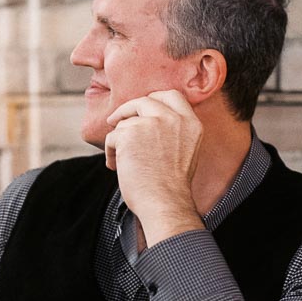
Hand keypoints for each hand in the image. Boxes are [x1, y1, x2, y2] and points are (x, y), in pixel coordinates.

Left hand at [104, 90, 204, 246]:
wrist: (165, 204)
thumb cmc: (172, 187)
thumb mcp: (186, 151)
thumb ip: (174, 131)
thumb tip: (148, 120)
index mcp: (191, 123)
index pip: (172, 96)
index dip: (154, 99)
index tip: (141, 107)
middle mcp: (173, 118)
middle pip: (143, 101)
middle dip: (127, 110)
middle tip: (115, 121)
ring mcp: (151, 123)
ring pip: (124, 122)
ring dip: (118, 140)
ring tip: (121, 161)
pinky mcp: (130, 133)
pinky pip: (112, 136)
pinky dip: (110, 152)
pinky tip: (116, 167)